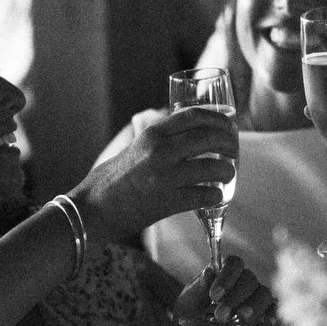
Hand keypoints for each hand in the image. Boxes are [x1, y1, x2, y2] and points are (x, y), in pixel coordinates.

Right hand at [69, 106, 235, 244]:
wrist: (93, 209)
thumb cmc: (109, 180)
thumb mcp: (133, 148)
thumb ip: (157, 140)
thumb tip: (183, 134)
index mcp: (152, 134)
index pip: (194, 116)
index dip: (217, 118)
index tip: (228, 124)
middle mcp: (161, 151)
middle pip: (210, 138)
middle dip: (229, 144)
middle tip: (233, 151)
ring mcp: (166, 177)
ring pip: (214, 169)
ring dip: (227, 173)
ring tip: (227, 176)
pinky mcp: (168, 202)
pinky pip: (205, 196)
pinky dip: (215, 197)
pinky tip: (214, 197)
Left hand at [169, 256, 278, 325]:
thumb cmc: (191, 323)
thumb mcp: (186, 306)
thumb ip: (197, 289)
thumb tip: (209, 271)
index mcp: (223, 275)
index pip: (234, 263)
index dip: (227, 276)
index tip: (214, 295)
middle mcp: (242, 284)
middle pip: (249, 278)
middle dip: (235, 297)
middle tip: (221, 316)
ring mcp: (255, 301)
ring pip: (264, 294)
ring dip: (254, 305)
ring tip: (241, 318)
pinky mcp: (264, 320)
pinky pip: (274, 312)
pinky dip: (273, 315)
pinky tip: (266, 322)